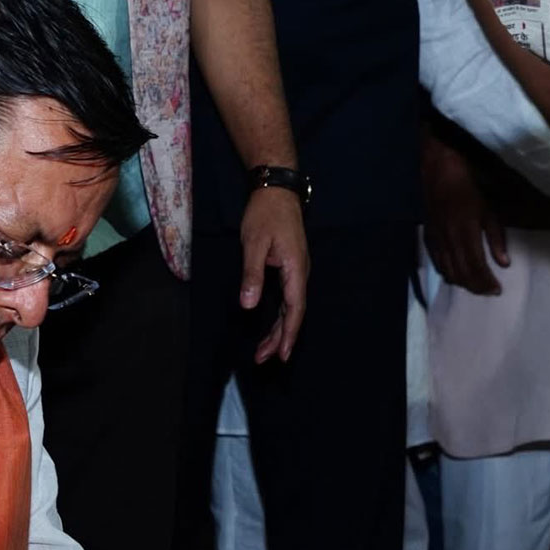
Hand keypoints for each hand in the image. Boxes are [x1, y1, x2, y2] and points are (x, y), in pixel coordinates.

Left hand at [239, 186, 308, 363]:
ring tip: (264, 351)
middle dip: (280, 338)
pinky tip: (272, 327)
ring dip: (279, 330)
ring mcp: (296, 271)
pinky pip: (288, 298)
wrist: (277, 189)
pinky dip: (280, 315)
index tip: (282, 355)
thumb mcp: (254, 244)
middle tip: (263, 359)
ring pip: (291, 308)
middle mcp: (300, 273)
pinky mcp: (290, 268)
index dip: (289, 334)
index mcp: (295, 269)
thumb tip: (249, 305)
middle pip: (293, 313)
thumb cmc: (265, 214)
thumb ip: (252, 275)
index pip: (294, 309)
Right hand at [420, 132, 508, 294]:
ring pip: (448, 271)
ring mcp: (437, 240)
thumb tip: (504, 263)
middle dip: (475, 286)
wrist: (437, 171)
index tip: (496, 290)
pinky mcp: (429, 238)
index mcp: (466, 231)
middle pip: (462, 273)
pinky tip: (455, 277)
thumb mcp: (489, 209)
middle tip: (488, 292)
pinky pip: (437, 263)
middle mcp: (450, 239)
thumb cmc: (468, 186)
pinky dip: (447, 273)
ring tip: (475, 287)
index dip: (486, 281)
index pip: (476, 266)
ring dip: (462, 283)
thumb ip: (496, 237)